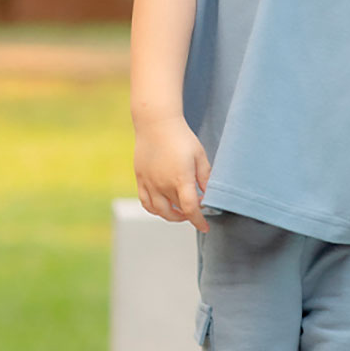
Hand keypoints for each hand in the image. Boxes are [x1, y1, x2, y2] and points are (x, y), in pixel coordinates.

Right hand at [133, 113, 212, 230]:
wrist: (157, 124)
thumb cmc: (182, 137)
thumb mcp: (200, 155)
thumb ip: (205, 176)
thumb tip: (208, 194)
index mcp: (181, 179)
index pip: (190, 209)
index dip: (199, 221)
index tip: (205, 227)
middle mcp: (163, 185)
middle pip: (176, 211)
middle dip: (187, 216)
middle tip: (195, 212)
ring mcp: (150, 183)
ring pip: (159, 211)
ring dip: (171, 216)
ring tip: (180, 212)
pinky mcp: (141, 179)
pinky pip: (145, 202)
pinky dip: (154, 209)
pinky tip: (162, 207)